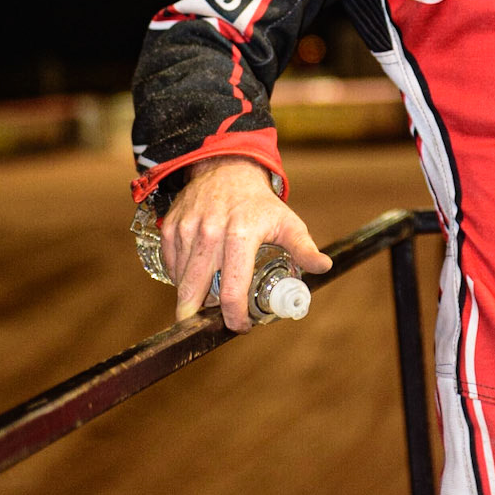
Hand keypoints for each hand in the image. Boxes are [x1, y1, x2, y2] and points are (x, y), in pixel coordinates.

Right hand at [159, 157, 331, 331]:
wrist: (227, 168)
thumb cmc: (260, 202)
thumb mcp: (288, 222)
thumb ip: (304, 247)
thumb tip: (323, 267)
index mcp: (241, 235)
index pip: (231, 291)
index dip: (234, 317)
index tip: (240, 326)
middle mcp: (209, 233)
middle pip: (194, 293)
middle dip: (200, 318)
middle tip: (214, 321)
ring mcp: (186, 230)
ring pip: (182, 281)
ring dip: (193, 296)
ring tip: (211, 294)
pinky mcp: (171, 228)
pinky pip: (171, 266)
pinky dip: (181, 277)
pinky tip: (197, 276)